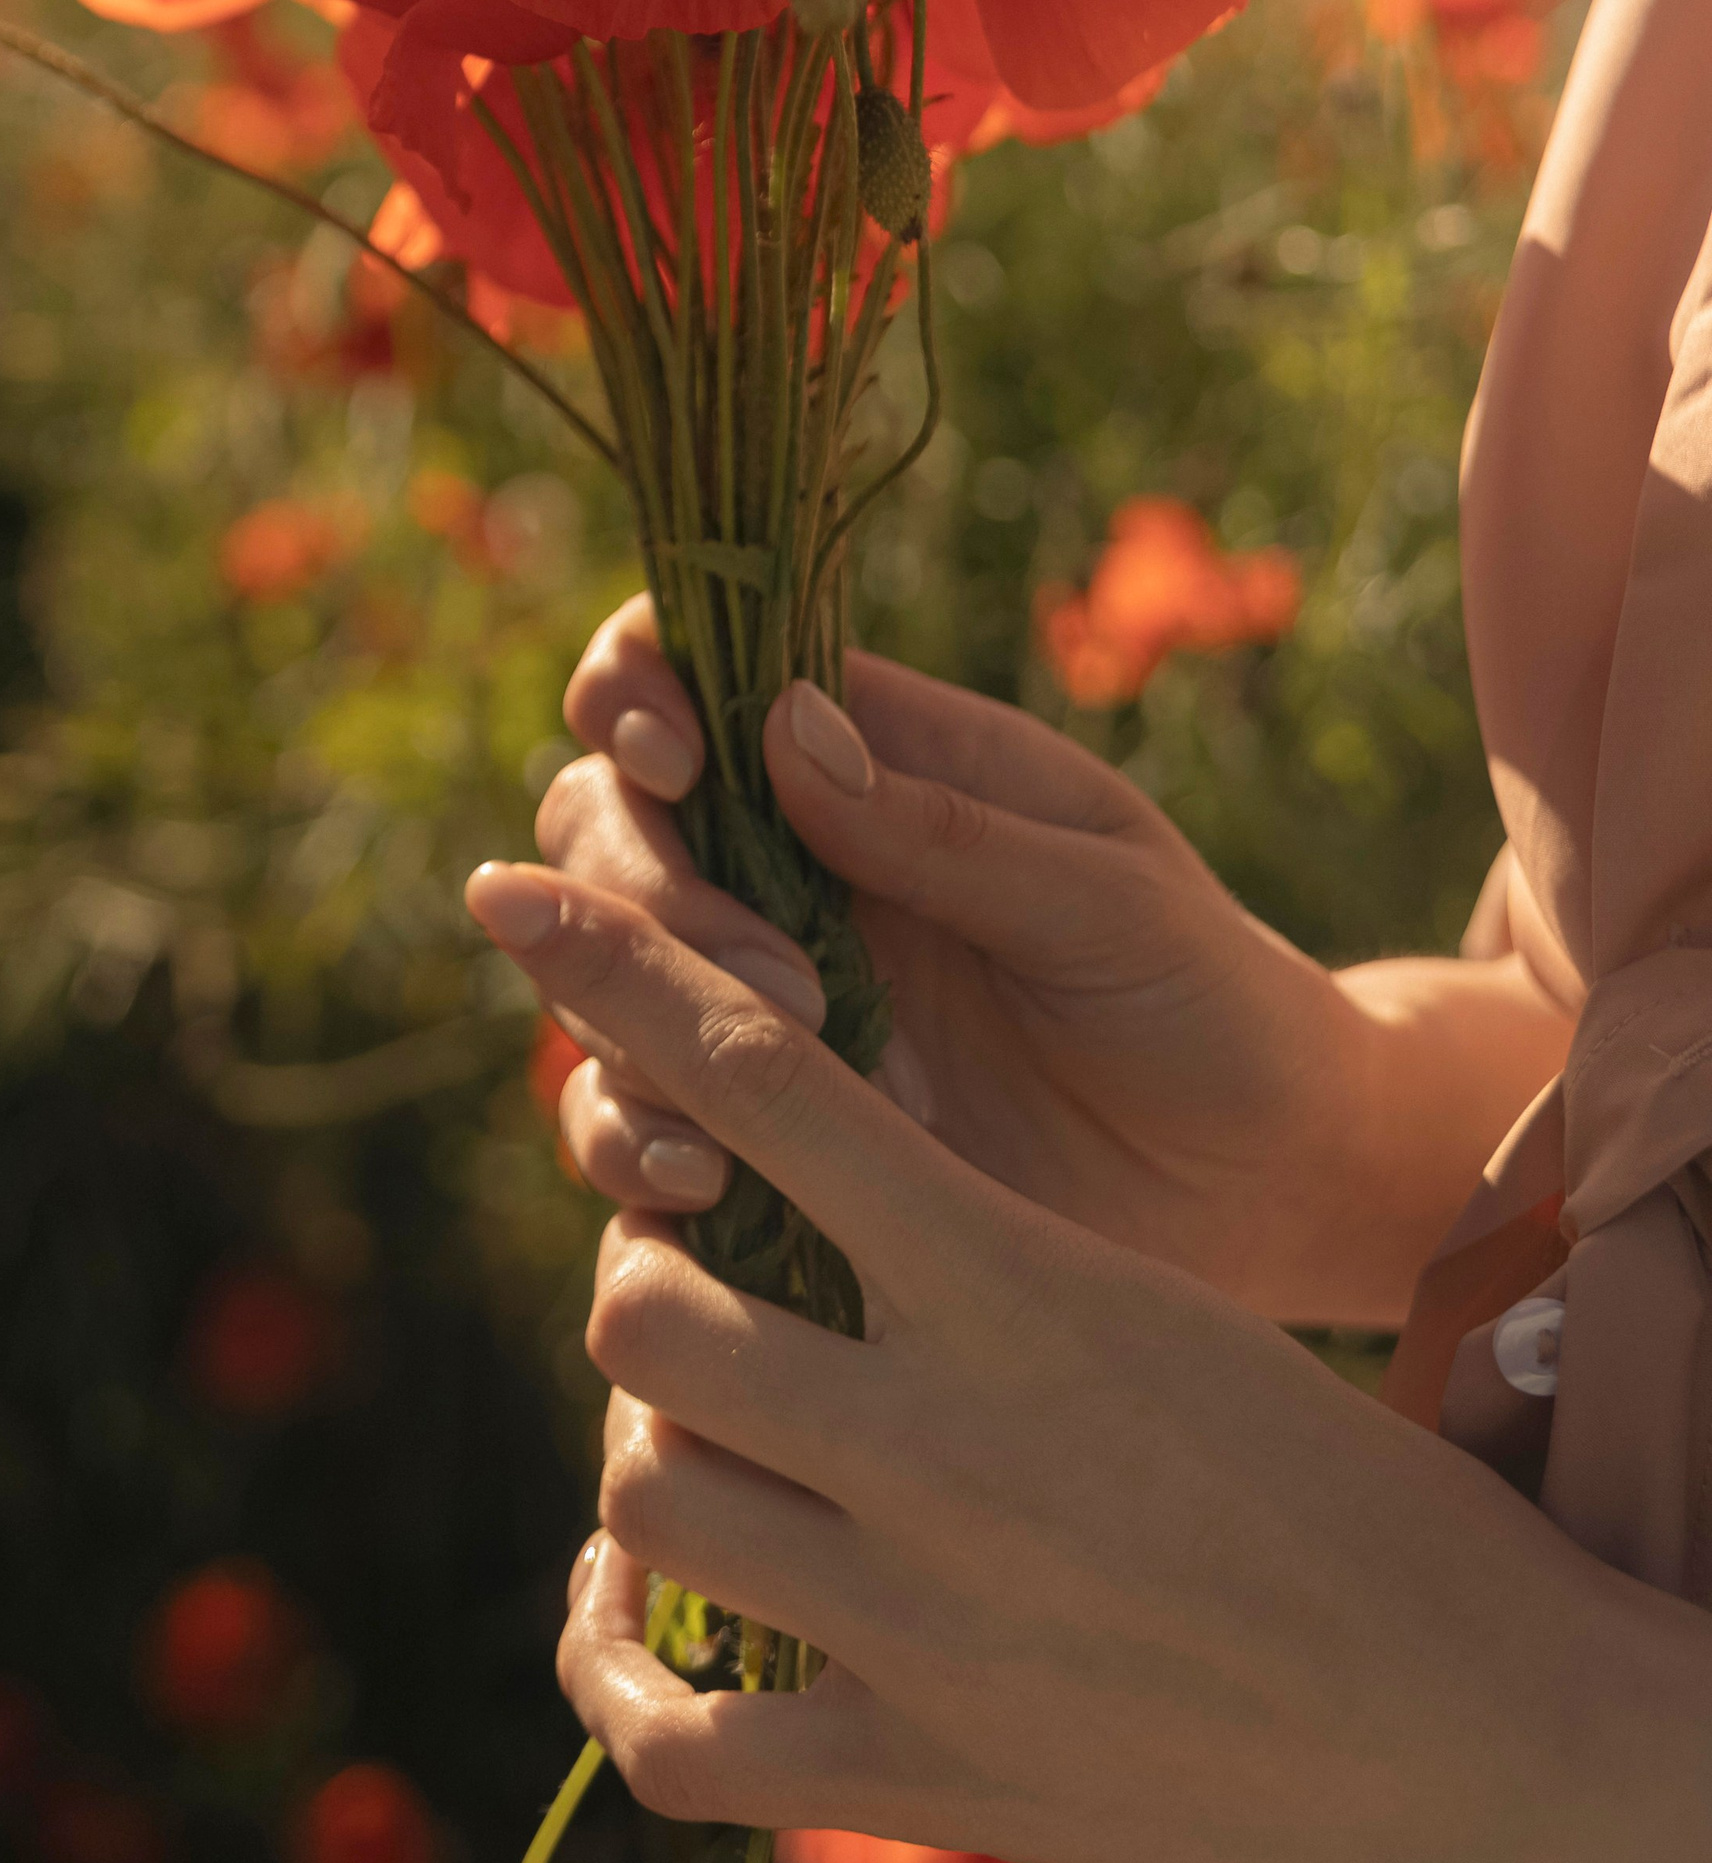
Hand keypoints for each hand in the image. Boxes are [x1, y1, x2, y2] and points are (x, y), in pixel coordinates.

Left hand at [468, 861, 1711, 1862]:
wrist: (1484, 1739)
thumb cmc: (1323, 1491)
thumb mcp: (1142, 1314)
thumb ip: (958, 1248)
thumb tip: (779, 1172)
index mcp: (1017, 1277)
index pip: (762, 1080)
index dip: (614, 972)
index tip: (507, 885)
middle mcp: (944, 1438)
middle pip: (646, 1299)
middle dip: (648, 1282)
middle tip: (695, 1292)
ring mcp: (919, 1620)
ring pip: (646, 1486)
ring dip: (648, 1452)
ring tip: (701, 1440)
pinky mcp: (916, 1776)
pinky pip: (661, 1724)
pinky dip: (609, 1653)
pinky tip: (623, 1606)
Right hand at [541, 599, 1567, 1325]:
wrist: (1270, 1194)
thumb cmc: (1210, 999)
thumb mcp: (1108, 895)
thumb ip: (945, 825)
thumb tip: (779, 721)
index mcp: (867, 762)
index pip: (686, 668)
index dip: (635, 687)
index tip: (672, 755)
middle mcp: (782, 871)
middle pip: (603, 818)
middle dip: (639, 882)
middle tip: (777, 980)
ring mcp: (757, 1006)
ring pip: (592, 971)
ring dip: (625, 1018)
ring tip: (748, 1104)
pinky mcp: (757, 1140)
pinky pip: (632, 1123)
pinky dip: (631, 1141)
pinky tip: (708, 1185)